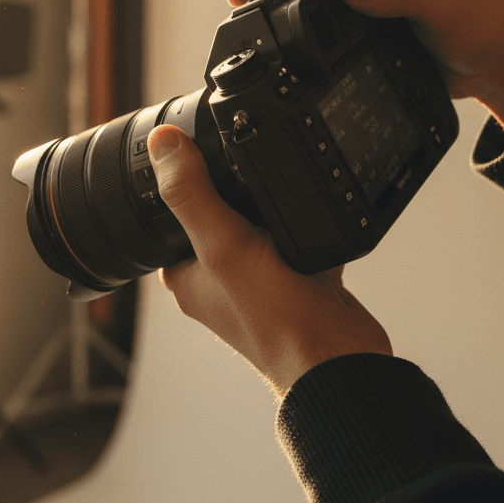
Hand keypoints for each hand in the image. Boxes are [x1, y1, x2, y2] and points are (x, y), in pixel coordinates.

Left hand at [147, 124, 392, 395]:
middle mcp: (220, 279)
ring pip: (260, 223)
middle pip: (217, 213)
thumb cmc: (277, 320)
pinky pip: (300, 237)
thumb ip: (192, 195)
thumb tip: (162, 145)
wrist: (340, 358)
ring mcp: (261, 279)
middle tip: (248, 164)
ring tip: (286, 191)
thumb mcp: (224, 245)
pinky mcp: (298, 279)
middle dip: (233, 187)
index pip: (169, 216)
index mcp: (187, 275)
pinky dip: (310, 220)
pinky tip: (318, 209)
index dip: (179, 180)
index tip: (193, 149)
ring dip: (274, 204)